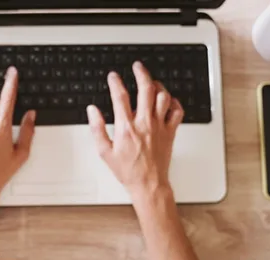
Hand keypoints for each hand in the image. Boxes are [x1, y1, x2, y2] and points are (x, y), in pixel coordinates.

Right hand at [86, 62, 183, 194]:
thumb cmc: (128, 171)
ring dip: (157, 85)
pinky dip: (174, 102)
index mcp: (126, 128)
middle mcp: (144, 124)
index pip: (120, 97)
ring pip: (163, 97)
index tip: (113, 76)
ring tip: (152, 82)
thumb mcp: (104, 152)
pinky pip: (177, 111)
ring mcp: (159, 127)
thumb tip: (92, 111)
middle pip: (146, 89)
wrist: (148, 184)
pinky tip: (168, 100)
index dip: (116, 82)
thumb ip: (97, 128)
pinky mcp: (170, 132)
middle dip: (141, 73)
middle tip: (137, 67)